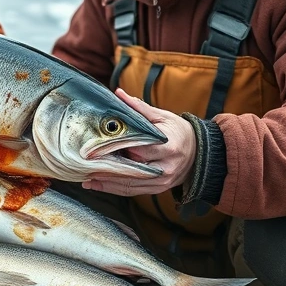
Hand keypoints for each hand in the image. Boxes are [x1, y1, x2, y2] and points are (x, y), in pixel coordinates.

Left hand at [83, 88, 197, 196]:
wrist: (199, 153)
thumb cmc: (178, 131)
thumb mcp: (162, 117)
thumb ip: (139, 108)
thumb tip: (118, 93)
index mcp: (169, 146)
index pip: (140, 148)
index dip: (118, 148)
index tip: (97, 147)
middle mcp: (166, 166)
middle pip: (133, 169)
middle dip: (109, 168)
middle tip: (86, 164)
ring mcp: (163, 180)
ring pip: (131, 184)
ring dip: (108, 183)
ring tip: (87, 179)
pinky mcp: (159, 188)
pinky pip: (134, 191)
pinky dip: (115, 189)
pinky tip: (98, 185)